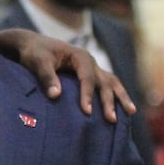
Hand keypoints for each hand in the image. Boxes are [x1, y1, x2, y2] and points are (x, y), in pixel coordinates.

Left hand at [0, 30, 135, 122]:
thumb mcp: (37, 62)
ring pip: (111, 82)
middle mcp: (89, 61)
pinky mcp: (90, 75)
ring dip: (121, 97)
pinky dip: (115, 95)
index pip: (87, 77)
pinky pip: (106, 85)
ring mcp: (92, 68)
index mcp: (79, 56)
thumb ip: (46, 77)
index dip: (87, 94)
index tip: (86, 111)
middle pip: (104, 81)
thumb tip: (55, 95)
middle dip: (108, 100)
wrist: (32, 45)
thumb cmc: (34, 53)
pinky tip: (122, 108)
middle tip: (111, 119)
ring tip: (131, 112)